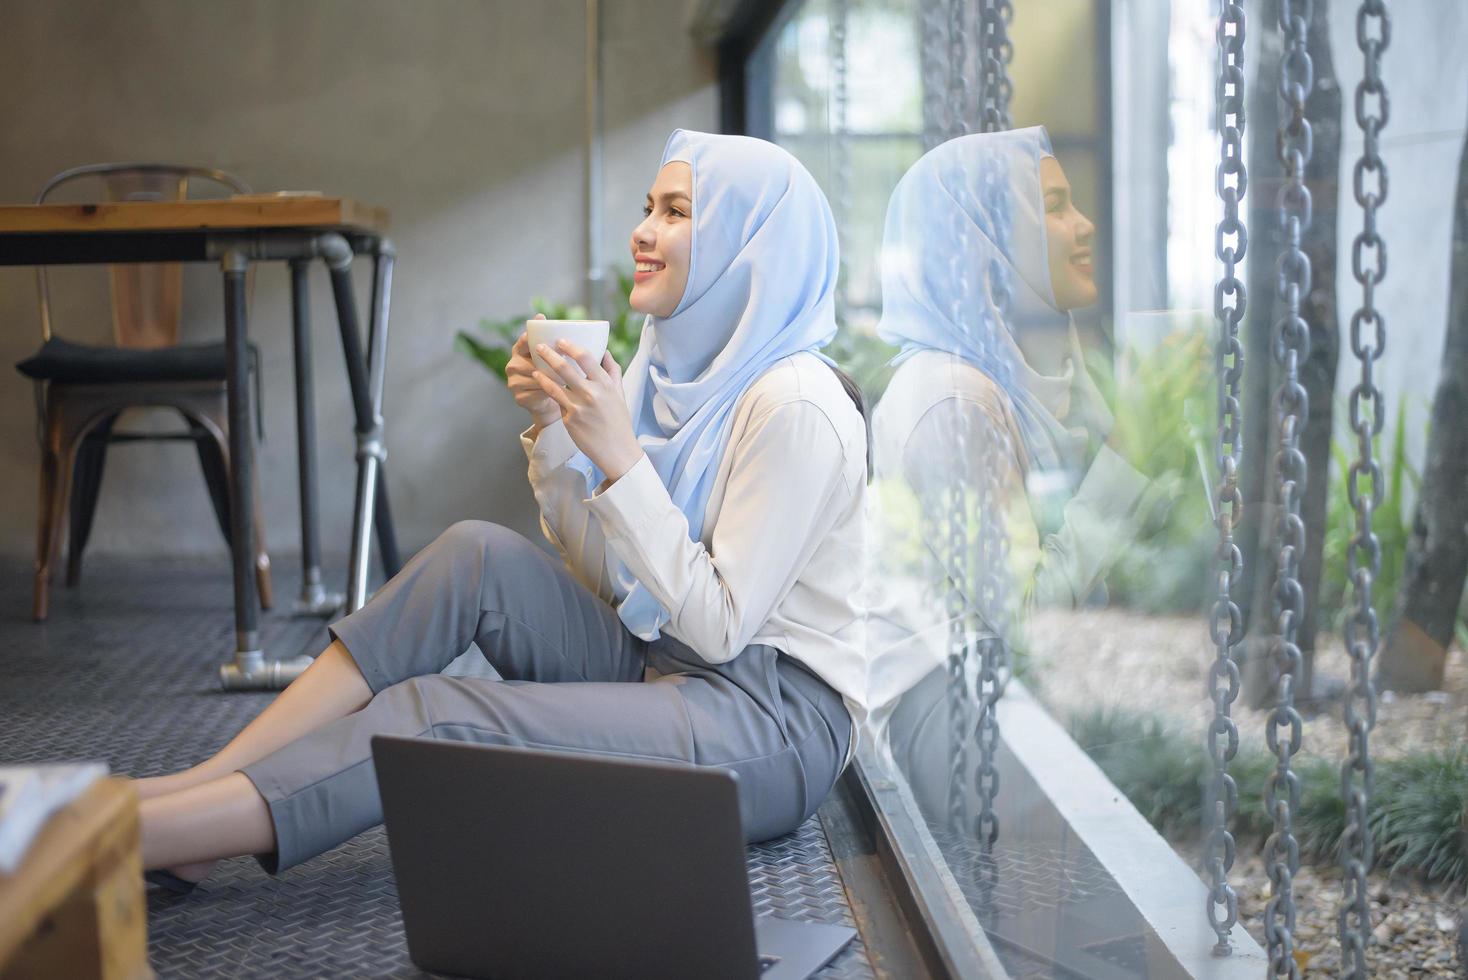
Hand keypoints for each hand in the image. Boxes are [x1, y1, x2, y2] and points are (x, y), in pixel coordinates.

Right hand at [506, 314, 560, 428]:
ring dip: (551, 378)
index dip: (528, 338)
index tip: (534, 334)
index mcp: (519, 351)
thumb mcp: (551, 358)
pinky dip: (549, 392)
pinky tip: (559, 392)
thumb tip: (558, 322)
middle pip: (530, 362)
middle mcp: (512, 365)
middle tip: (565, 363)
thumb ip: (552, 344)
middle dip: (547, 363)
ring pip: (535, 378)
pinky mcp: (519, 397)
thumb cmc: (551, 374)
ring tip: (566, 378)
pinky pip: (536, 393)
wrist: (547, 401)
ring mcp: (513, 382)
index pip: (522, 342)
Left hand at [533, 340, 644, 482]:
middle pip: (565, 368)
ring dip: (541, 373)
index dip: (570, 346)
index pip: (586, 357)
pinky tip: (539, 383)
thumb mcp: (620, 394)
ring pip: (554, 385)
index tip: (560, 340)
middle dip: (548, 354)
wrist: (617, 450)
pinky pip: (556, 401)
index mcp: (605, 384)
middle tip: (538, 346)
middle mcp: (591, 393)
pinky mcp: (569, 420)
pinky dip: (548, 391)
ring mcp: (578, 407)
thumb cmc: (618, 421)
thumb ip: (612, 371)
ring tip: (533, 367)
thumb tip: (605, 352)